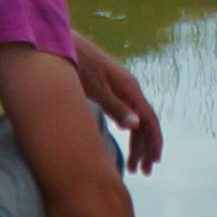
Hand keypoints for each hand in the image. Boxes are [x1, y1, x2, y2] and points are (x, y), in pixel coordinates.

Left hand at [72, 36, 164, 172]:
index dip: (154, 142)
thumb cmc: (78, 64)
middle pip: (145, 123)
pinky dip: (128, 130)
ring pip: (136, 120)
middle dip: (145, 148)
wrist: (63, 44)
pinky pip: (126, 113)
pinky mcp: (110, 89)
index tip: (153, 162)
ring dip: (137, 143)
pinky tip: (124, 139)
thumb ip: (114, 106)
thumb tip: (136, 126)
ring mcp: (120, 89)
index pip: (149, 119)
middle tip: (142, 172)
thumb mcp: (94, 87)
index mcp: (129, 88)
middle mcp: (129, 89)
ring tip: (133, 165)